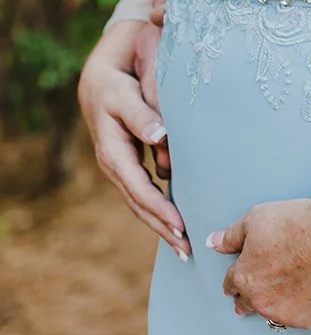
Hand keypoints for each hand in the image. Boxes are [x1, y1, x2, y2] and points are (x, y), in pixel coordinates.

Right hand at [78, 20, 186, 257]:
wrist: (98, 82)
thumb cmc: (115, 88)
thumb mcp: (125, 97)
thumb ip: (143, 116)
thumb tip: (160, 136)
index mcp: (113, 155)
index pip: (140, 191)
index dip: (160, 211)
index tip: (181, 228)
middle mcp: (115, 168)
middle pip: (140, 206)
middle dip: (163, 230)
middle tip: (187, 252)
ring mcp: (121, 169)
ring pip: (141, 204)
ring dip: (161, 225)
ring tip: (184, 246)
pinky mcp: (129, 166)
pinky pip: (144, 194)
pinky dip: (159, 210)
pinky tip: (176, 221)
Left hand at [208, 192, 310, 329]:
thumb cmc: (298, 222)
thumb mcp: (256, 219)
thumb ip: (231, 236)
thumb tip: (212, 242)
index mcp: (243, 278)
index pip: (231, 284)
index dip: (237, 278)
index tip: (244, 278)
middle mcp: (259, 302)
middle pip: (247, 305)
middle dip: (250, 297)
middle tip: (264, 289)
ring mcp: (285, 314)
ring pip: (274, 314)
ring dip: (276, 304)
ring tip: (291, 288)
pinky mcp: (309, 320)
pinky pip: (301, 318)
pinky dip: (304, 307)